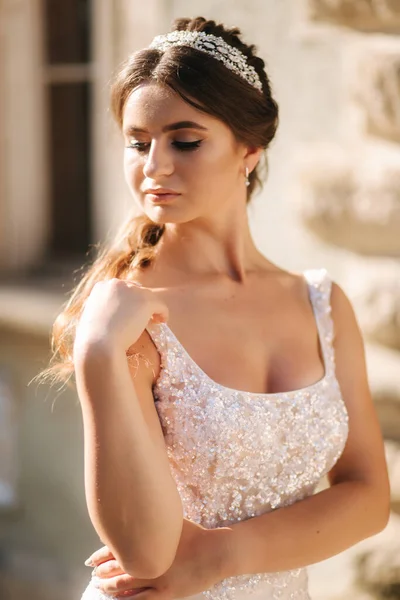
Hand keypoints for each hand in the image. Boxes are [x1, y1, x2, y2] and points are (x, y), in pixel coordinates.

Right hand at [74, 279, 168, 354]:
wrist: (99, 345)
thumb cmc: (91, 339)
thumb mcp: (90, 318)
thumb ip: (102, 311)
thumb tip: (112, 314)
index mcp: (101, 287)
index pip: (120, 289)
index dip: (128, 300)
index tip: (130, 312)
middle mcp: (116, 284)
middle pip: (135, 290)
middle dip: (139, 302)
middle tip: (143, 317)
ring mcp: (131, 290)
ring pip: (148, 297)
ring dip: (151, 308)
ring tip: (154, 321)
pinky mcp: (145, 300)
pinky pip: (160, 305)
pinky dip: (163, 313)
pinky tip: (162, 322)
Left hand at [86, 519, 231, 598]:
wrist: (214, 550)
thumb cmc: (195, 534)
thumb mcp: (171, 522)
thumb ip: (153, 522)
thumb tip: (137, 513)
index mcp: (148, 541)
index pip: (117, 549)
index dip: (102, 555)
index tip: (92, 559)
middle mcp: (149, 560)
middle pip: (118, 567)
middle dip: (102, 572)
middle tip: (94, 573)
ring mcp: (157, 578)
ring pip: (125, 586)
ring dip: (110, 587)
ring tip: (100, 587)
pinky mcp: (166, 593)